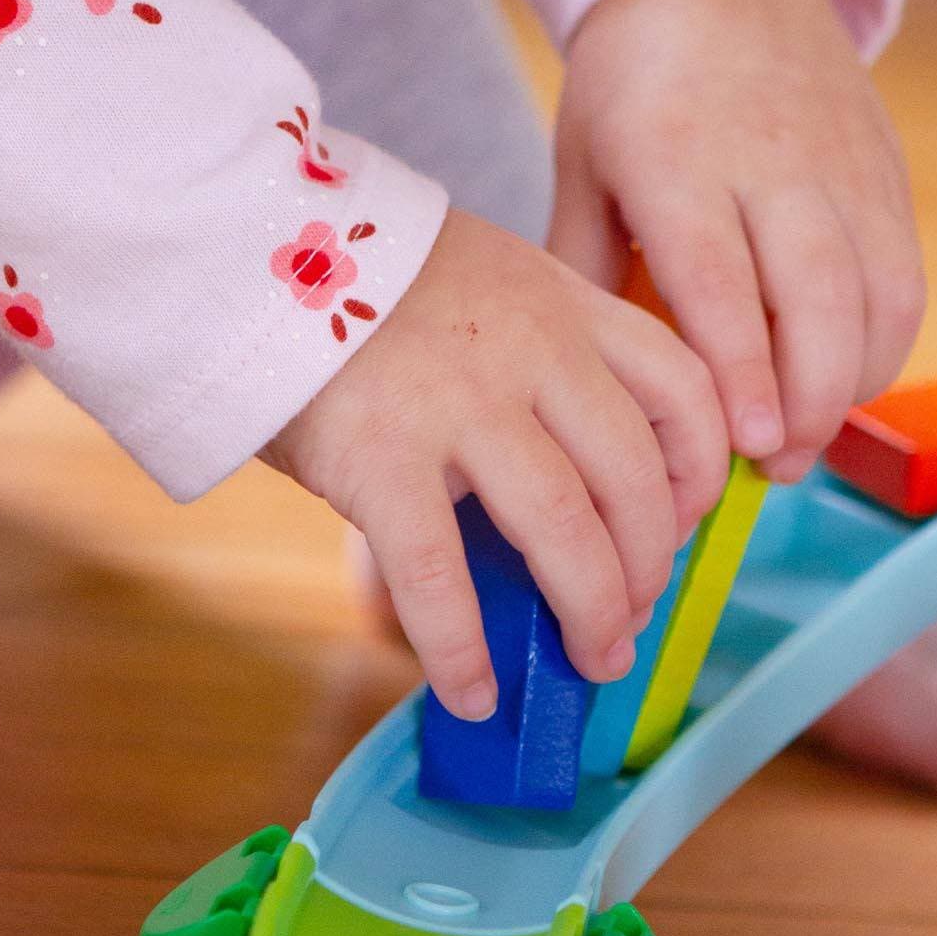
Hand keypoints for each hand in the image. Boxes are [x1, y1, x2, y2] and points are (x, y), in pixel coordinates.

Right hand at [263, 208, 728, 718]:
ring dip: (591, 612)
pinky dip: (463, 651)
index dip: (701, 470)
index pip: (681, 387)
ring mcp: (459, 403)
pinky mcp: (380, 457)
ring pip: (566, 530)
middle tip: (629, 618)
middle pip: (632, 477)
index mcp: (561, 300)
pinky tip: (471, 694)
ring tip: (589, 660)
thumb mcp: (478, 281)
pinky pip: (442, 577)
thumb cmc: (348, 280)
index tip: (686, 522)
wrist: (234, 240)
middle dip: (646, 566)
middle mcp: (530, 348)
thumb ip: (534, 357)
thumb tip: (575, 494)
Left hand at [550, 0, 924, 480]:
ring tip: (805, 439)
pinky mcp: (886, 173)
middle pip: (818, 298)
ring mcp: (842, 165)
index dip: (743, 373)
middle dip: (809, 399)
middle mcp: (772, 161)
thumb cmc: (633, 82)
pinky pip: (904, 278)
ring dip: (852, 383)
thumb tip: (594, 382)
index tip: (749, 446)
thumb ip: (586, 270)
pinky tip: (841, 381)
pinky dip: (883, 344)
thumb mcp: (582, 163)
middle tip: (777, 467)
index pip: (722, 283)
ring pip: (878, 296)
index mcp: (677, 158)